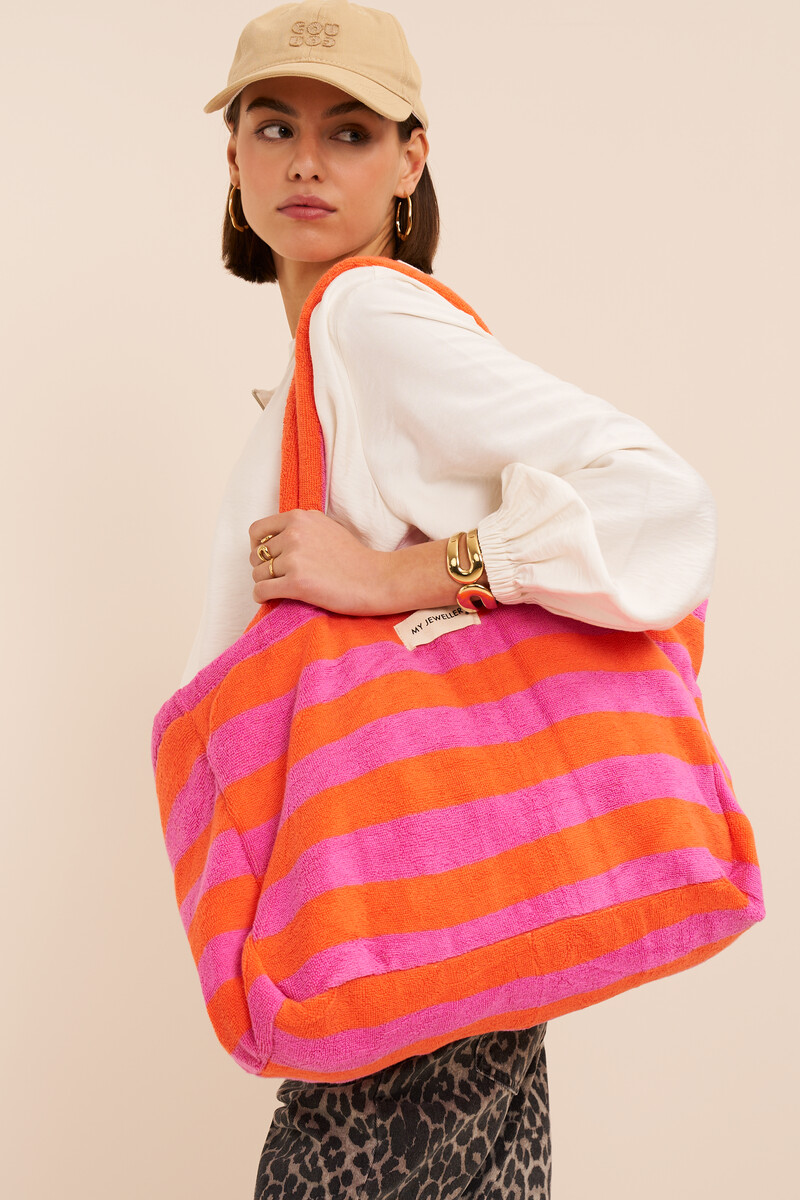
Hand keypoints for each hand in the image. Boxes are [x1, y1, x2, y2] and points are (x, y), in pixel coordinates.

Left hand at [249, 509, 387, 614]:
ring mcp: (295, 558)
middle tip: (278, 577)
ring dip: (265, 583)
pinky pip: (261, 590)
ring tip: (280, 589)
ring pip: (257, 574)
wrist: (375, 579)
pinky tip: (270, 599)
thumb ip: (300, 528)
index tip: (266, 557)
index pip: (257, 530)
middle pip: (256, 555)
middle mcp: (294, 534)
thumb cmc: (354, 558)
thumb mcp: (325, 527)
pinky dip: (262, 597)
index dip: (257, 546)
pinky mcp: (297, 582)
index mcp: (300, 518)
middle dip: (263, 568)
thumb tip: (273, 540)